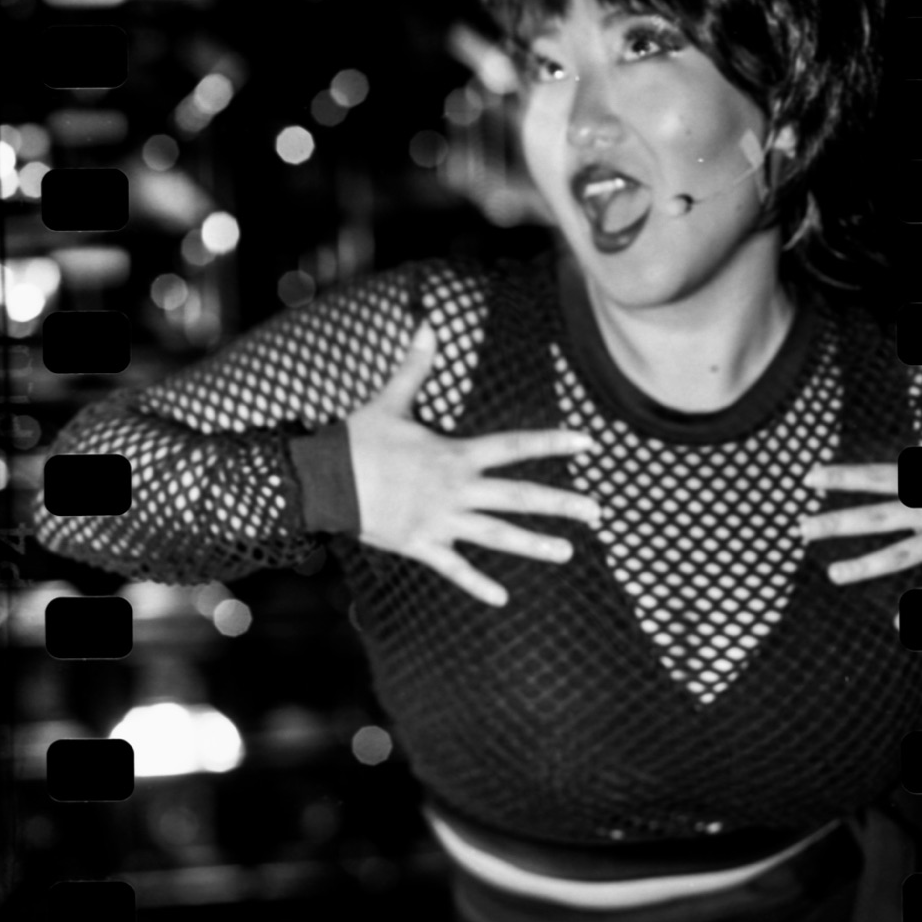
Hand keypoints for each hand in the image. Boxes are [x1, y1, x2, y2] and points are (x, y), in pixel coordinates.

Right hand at [345, 321, 601, 605]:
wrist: (323, 482)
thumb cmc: (358, 441)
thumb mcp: (391, 401)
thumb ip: (416, 366)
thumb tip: (427, 323)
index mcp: (454, 454)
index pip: (514, 446)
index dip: (552, 442)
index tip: (587, 443)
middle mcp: (455, 489)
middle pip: (518, 496)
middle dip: (561, 504)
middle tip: (598, 512)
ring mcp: (441, 521)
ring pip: (497, 536)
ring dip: (534, 545)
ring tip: (567, 552)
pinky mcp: (421, 544)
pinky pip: (455, 568)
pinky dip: (477, 584)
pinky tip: (502, 598)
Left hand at [799, 381, 921, 618]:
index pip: (876, 477)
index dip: (841, 478)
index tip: (809, 479)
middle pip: (875, 519)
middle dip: (835, 523)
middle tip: (799, 529)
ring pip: (898, 558)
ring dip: (863, 566)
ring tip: (832, 574)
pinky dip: (919, 609)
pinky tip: (897, 626)